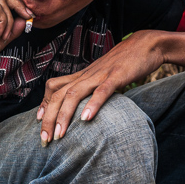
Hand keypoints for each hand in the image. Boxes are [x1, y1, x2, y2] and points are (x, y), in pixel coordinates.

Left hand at [37, 30, 165, 145]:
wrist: (145, 44)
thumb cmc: (124, 63)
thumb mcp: (103, 77)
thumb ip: (93, 89)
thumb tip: (85, 108)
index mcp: (82, 75)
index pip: (53, 87)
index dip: (44, 104)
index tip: (39, 122)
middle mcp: (86, 75)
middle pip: (58, 95)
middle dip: (49, 118)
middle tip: (45, 139)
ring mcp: (100, 75)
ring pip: (74, 94)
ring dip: (64, 116)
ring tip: (59, 135)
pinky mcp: (117, 76)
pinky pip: (102, 91)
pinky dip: (93, 104)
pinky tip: (86, 119)